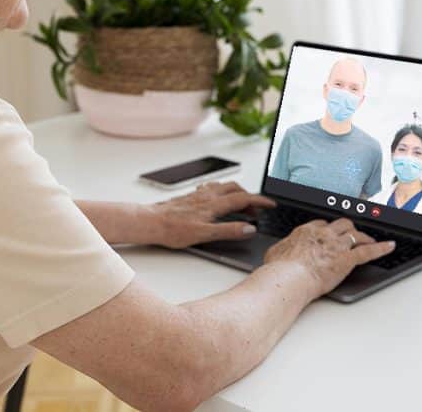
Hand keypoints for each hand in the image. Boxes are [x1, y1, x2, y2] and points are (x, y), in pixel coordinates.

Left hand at [148, 181, 276, 248]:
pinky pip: (211, 188)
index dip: (259, 201)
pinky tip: (217, 197)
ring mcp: (198, 195)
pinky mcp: (190, 197)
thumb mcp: (204, 235)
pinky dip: (221, 191)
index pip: (243, 199)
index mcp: (214, 204)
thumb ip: (228, 231)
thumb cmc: (173, 230)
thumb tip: (249, 229)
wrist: (150, 222)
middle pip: (235, 189)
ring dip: (236, 192)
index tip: (271, 204)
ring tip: (242, 203)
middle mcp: (207, 196)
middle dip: (250, 197)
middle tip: (257, 209)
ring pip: (223, 187)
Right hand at [264, 217, 395, 299]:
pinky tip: (389, 246)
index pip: (321, 225)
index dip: (328, 229)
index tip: (330, 234)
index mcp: (306, 231)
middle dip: (347, 228)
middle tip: (351, 234)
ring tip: (368, 240)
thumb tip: (278, 251)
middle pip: (341, 224)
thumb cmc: (279, 269)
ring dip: (362, 237)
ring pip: (355, 234)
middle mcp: (323, 234)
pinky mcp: (347, 259)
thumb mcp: (275, 252)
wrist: (288, 277)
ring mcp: (336, 245)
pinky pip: (368, 251)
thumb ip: (281, 248)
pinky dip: (381, 248)